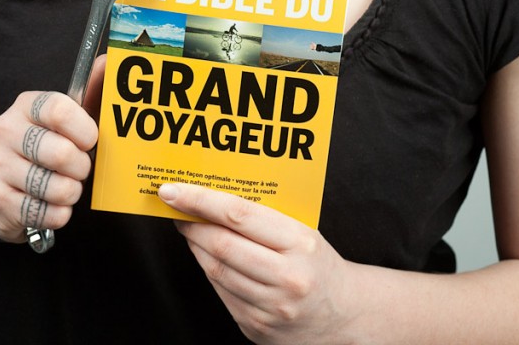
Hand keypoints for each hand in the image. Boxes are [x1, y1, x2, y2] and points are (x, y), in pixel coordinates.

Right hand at [0, 56, 105, 241]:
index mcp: (26, 106)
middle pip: (62, 153)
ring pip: (57, 187)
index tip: (91, 140)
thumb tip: (108, 62)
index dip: (85, 129)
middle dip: (82, 167)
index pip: (60, 110)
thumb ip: (90, 93)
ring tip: (66, 186)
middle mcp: (6, 131)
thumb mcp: (64, 119)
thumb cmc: (41, 149)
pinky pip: (46, 213)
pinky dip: (59, 213)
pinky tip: (51, 204)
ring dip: (72, 192)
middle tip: (80, 168)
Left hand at [158, 182, 352, 344]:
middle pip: (222, 245)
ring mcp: (270, 308)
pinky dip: (208, 270)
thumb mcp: (303, 231)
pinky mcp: (257, 328)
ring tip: (187, 226)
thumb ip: (264, 217)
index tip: (174, 190)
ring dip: (194, 245)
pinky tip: (206, 255)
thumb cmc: (318, 263)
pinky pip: (222, 293)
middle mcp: (286, 278)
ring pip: (216, 270)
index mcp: (300, 243)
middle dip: (190, 222)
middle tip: (174, 205)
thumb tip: (214, 198)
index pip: (239, 214)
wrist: (344, 314)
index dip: (201, 200)